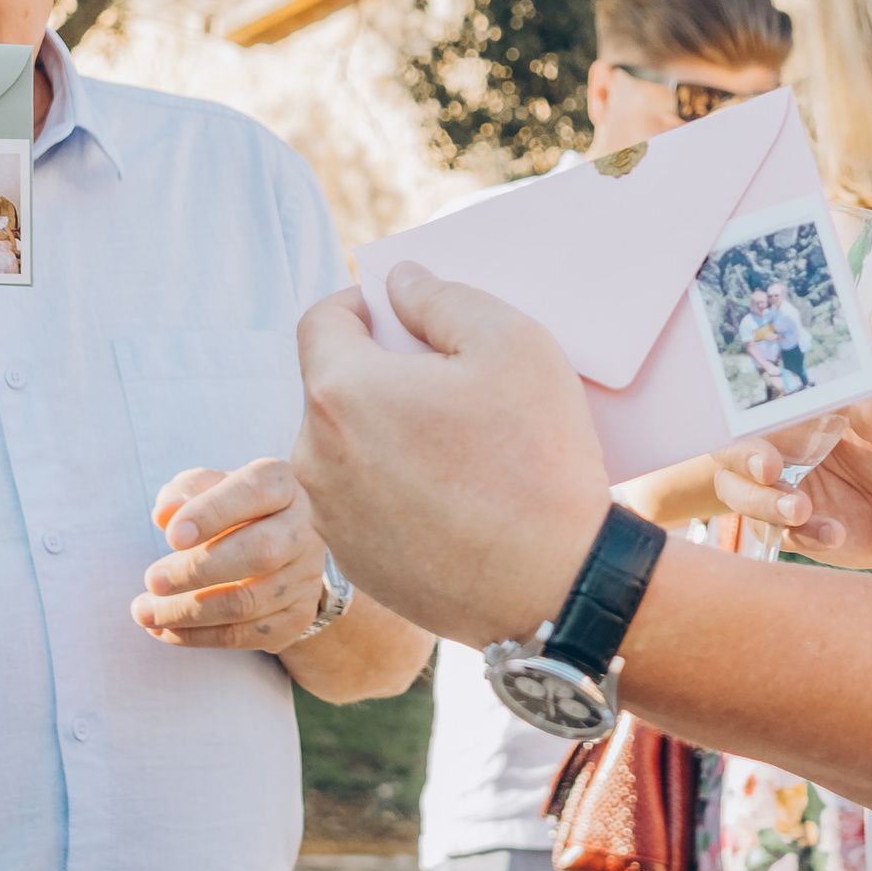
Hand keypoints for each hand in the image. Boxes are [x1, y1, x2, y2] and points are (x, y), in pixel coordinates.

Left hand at [134, 459, 329, 652]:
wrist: (278, 551)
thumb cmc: (231, 511)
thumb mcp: (208, 488)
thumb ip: (185, 492)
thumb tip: (165, 514)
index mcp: (281, 486)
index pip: (254, 491)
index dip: (212, 513)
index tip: (170, 536)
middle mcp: (302, 530)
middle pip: (259, 552)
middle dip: (197, 570)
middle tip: (152, 580)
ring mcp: (305, 577)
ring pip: (247, 602)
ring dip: (188, 611)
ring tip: (145, 612)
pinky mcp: (296, 617)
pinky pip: (246, 636)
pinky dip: (199, 636)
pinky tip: (165, 630)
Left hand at [294, 263, 607, 648]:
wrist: (556, 587)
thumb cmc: (537, 460)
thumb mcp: (513, 342)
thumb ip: (442, 297)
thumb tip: (400, 283)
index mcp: (342, 393)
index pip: (320, 321)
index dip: (362, 305)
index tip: (402, 314)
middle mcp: (315, 456)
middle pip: (333, 387)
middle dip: (379, 373)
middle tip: (446, 384)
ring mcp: (331, 518)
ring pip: (345, 448)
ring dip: (383, 433)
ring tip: (453, 445)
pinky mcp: (355, 563)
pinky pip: (362, 503)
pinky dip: (392, 489)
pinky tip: (451, 496)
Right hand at [707, 389, 871, 566]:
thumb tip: (866, 406)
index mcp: (796, 421)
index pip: (751, 422)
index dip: (748, 437)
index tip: (768, 455)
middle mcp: (782, 456)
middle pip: (733, 465)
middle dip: (744, 472)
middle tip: (771, 476)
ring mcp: (786, 495)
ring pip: (745, 501)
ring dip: (765, 507)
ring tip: (801, 512)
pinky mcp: (799, 532)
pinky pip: (783, 537)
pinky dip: (802, 537)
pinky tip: (834, 533)